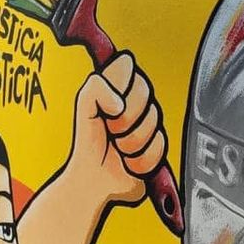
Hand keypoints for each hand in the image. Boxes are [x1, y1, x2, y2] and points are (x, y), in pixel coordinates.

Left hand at [69, 53, 166, 204]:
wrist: (95, 177)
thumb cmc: (88, 141)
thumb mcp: (84, 107)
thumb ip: (96, 89)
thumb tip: (119, 101)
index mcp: (118, 85)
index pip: (128, 65)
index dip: (118, 85)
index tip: (106, 102)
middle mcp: (137, 100)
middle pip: (144, 92)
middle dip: (122, 117)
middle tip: (110, 128)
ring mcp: (150, 122)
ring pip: (152, 121)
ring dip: (129, 141)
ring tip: (119, 146)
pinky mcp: (159, 145)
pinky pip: (158, 146)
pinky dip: (139, 158)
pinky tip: (130, 159)